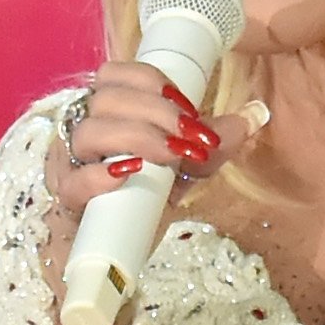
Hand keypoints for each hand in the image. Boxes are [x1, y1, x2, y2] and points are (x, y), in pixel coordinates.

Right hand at [40, 63, 265, 284]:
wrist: (114, 249)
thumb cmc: (143, 199)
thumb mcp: (185, 168)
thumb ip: (214, 142)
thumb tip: (256, 114)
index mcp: (108, 113)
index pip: (116, 74)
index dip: (153, 83)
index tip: (188, 108)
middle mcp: (83, 130)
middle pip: (105, 99)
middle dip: (155, 111)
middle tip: (190, 135)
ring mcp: (69, 164)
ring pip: (88, 133)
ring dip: (136, 137)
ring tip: (171, 156)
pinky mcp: (67, 200)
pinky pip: (73, 182)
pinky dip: (99, 175)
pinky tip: (128, 174)